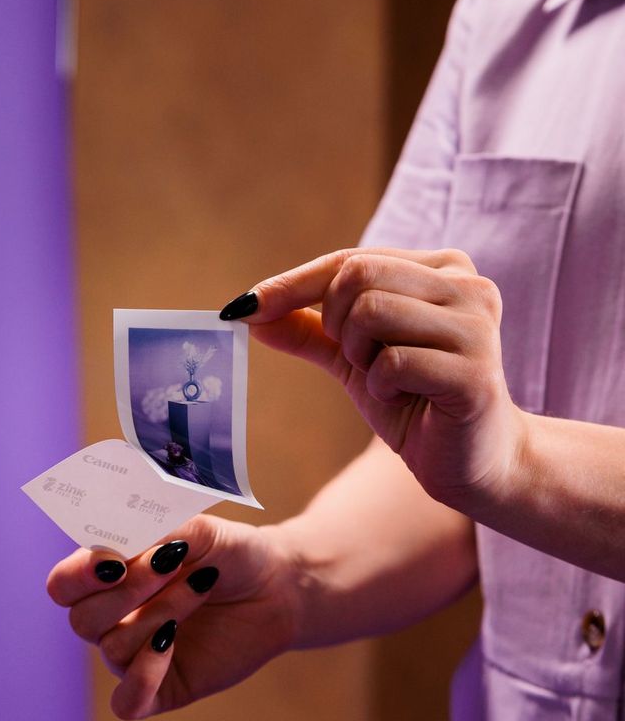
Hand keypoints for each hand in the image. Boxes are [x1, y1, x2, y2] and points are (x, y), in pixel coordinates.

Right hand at [46, 514, 298, 718]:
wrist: (276, 584)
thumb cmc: (229, 551)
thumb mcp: (195, 529)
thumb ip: (153, 532)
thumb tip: (115, 549)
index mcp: (112, 574)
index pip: (65, 583)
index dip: (79, 574)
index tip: (113, 561)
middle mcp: (115, 617)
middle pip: (82, 618)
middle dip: (126, 590)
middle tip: (169, 564)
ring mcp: (136, 654)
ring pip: (114, 648)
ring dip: (160, 613)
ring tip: (200, 586)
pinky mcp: (161, 687)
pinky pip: (129, 700)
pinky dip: (143, 675)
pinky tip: (171, 643)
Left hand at [221, 247, 524, 506]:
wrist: (474, 460)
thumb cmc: (414, 399)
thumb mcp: (354, 357)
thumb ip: (308, 329)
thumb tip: (248, 310)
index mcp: (442, 268)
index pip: (350, 260)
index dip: (292, 283)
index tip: (244, 307)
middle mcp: (467, 284)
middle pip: (356, 276)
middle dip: (334, 323)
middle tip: (356, 357)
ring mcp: (476, 326)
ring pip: (370, 312)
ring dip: (359, 355)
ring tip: (386, 379)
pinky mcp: (474, 372)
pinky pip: (391, 362)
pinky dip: (380, 386)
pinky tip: (406, 398)